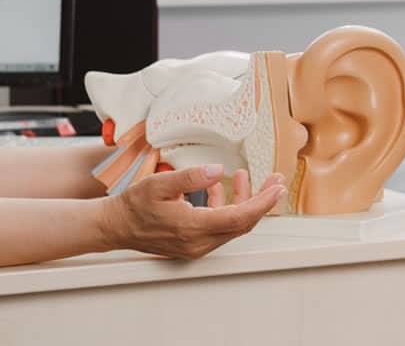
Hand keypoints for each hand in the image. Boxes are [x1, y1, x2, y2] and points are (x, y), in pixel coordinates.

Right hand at [99, 164, 285, 259]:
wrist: (115, 226)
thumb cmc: (134, 205)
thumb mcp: (160, 184)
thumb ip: (190, 177)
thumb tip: (216, 170)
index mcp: (193, 228)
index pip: (240, 218)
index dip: (262, 202)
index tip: (277, 188)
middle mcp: (199, 242)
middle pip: (242, 222)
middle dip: (261, 200)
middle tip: (274, 181)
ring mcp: (196, 245)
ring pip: (233, 225)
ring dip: (243, 201)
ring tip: (245, 177)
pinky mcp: (193, 243)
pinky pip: (220, 226)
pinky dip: (226, 207)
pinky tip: (222, 188)